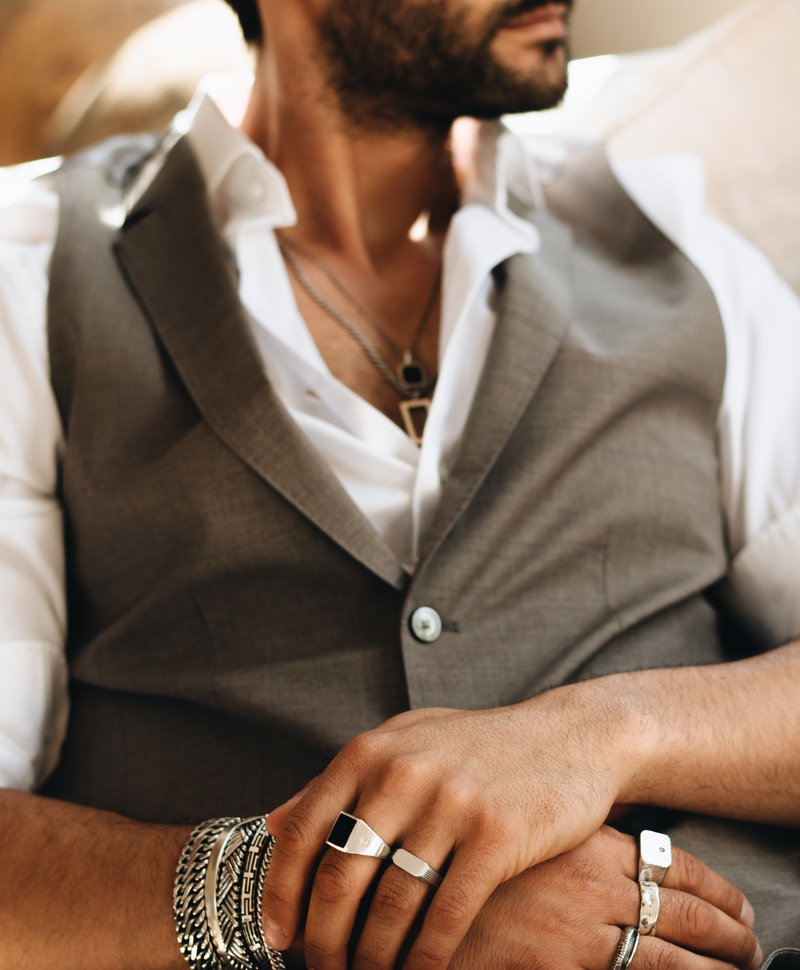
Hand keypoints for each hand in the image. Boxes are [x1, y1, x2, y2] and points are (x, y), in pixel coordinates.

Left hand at [261, 685, 641, 969]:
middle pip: (339, 875)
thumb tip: (271, 823)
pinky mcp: (496, 834)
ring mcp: (450, 802)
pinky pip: (446, 915)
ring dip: (372, 959)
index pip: (303, 831)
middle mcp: (403, 772)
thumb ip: (339, 781)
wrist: (568, 738)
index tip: (278, 937)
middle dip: (323, 940)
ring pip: (391, 904)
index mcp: (370, 751)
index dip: (281, 893)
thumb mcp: (403, 743)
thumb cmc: (477, 748)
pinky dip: (425, 959)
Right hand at [448, 826, 760, 969]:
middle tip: (753, 945)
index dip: (717, 887)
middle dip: (731, 931)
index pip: (674, 862)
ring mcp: (584, 926)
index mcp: (586, 840)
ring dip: (720, 966)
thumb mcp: (518, 827)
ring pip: (678, 954)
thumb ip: (561, 830)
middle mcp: (595, 879)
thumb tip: (608, 830)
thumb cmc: (463, 859)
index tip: (741, 905)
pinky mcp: (565, 966)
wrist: (410, 899)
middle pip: (688, 907)